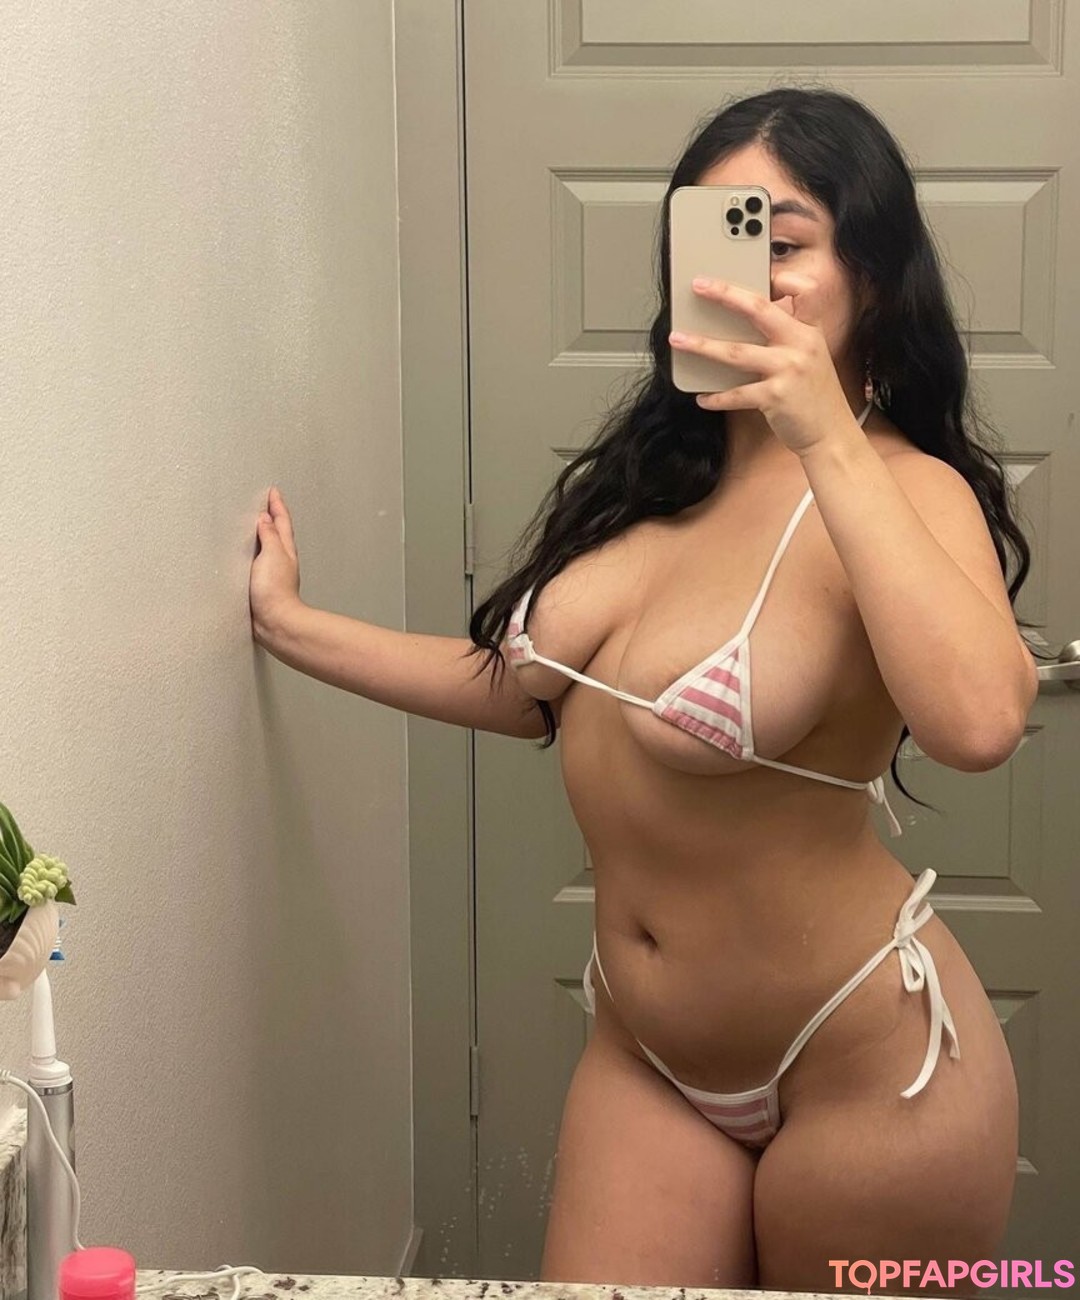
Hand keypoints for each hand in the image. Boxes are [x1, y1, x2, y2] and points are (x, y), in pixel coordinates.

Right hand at [250, 487, 301, 642]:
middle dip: (273, 517)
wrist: (274, 622)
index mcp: (285, 550)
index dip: (277, 505)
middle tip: (267, 503)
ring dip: (265, 534)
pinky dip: (256, 552)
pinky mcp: (263, 586)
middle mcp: (282, 560)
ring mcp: (273, 573)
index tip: (273, 491)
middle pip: (279, 532)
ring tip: (257, 525)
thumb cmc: (274, 591)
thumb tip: (265, 519)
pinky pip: (260, 562)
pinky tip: (248, 556)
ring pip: (270, 547)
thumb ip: (269, 535)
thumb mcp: (272, 554)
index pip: (282, 521)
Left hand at [668, 275, 856, 455]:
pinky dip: (716, 397)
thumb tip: (743, 327)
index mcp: (809, 330)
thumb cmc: (814, 396)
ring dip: (702, 345)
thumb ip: (786, 338)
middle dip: (724, 295)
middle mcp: (801, 344)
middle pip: (758, 310)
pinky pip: (737, 393)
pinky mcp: (776, 396)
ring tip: (678, 340)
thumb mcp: (811, 357)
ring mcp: (789, 369)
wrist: (831, 433)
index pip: (802, 290)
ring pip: (737, 352)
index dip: (780, 278)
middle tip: (699, 286)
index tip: (755, 270)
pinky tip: (702, 397)